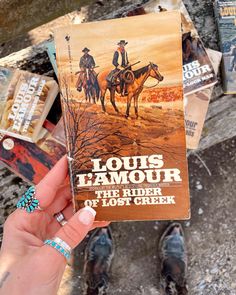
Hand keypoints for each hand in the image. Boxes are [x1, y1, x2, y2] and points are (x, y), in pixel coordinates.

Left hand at [0, 156, 108, 294]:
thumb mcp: (47, 257)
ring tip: (100, 197)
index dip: (58, 172)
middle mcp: (34, 222)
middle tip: (92, 178)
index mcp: (24, 219)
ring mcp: (46, 233)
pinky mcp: (56, 244)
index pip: (43, 189)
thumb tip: (89, 212)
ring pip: (68, 212)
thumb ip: (70, 233)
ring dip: (84, 206)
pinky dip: (86, 224)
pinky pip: (73, 228)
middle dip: (76, 188)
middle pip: (58, 198)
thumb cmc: (18, 287)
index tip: (70, 158)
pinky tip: (100, 219)